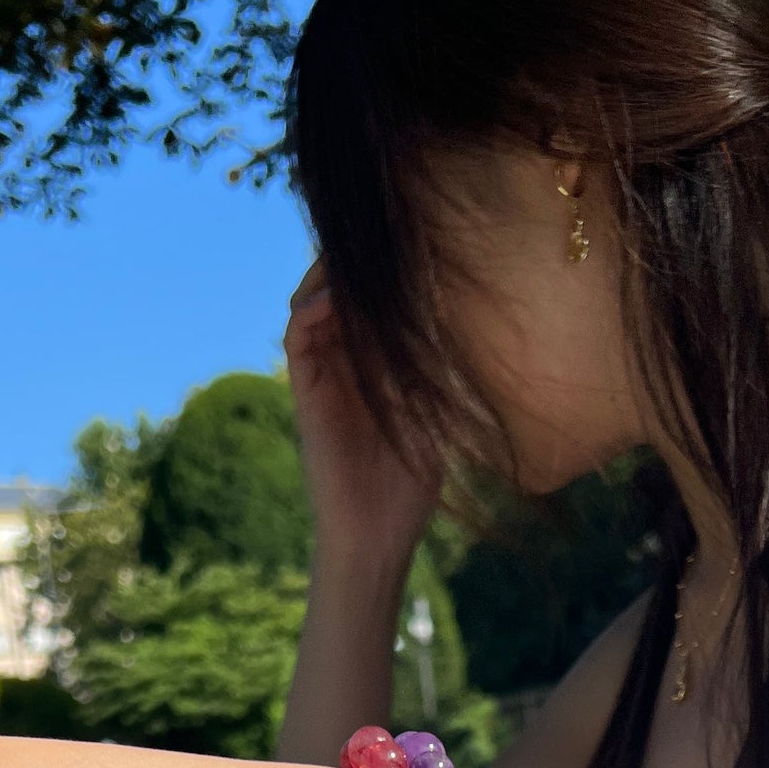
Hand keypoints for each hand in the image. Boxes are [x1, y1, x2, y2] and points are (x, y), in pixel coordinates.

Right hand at [284, 255, 442, 563]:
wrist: (377, 536)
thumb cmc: (411, 485)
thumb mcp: (437, 412)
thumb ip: (441, 368)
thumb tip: (469, 319)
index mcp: (374, 367)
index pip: (370, 302)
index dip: (382, 270)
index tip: (409, 238)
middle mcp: (343, 365)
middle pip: (337, 293)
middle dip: (354, 260)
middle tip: (377, 231)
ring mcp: (322, 377)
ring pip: (313, 304)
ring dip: (329, 274)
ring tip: (353, 251)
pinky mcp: (306, 394)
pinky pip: (298, 337)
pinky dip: (310, 308)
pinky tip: (334, 295)